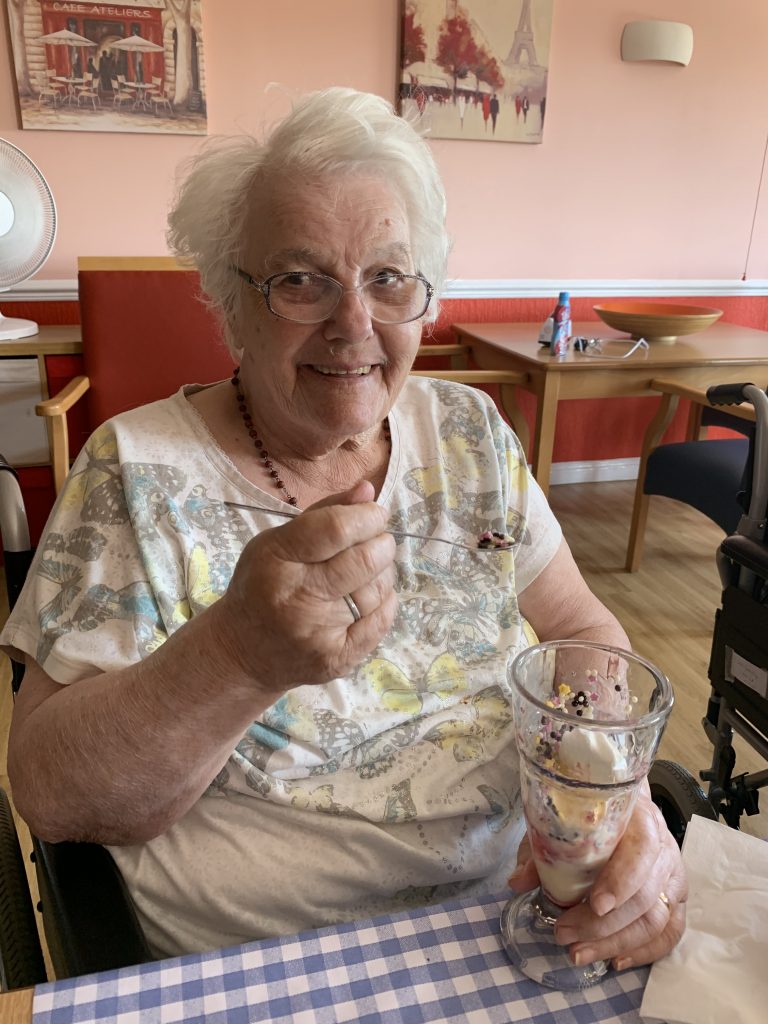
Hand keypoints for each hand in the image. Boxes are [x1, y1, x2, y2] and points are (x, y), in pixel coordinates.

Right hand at [216, 481, 396, 694]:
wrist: (243, 652)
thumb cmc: (263, 585)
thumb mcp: (277, 541)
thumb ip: (324, 513)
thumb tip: (368, 491)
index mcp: (277, 560)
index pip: (335, 529)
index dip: (366, 516)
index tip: (374, 513)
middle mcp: (297, 597)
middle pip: (364, 560)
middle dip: (382, 543)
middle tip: (378, 540)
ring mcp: (319, 633)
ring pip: (378, 589)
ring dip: (383, 572)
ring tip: (368, 570)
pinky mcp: (337, 658)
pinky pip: (382, 619)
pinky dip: (385, 601)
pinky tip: (370, 596)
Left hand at [508, 783, 686, 968]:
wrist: (620, 807)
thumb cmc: (589, 816)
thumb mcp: (560, 823)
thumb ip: (542, 850)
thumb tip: (518, 882)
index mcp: (640, 818)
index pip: (641, 851)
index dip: (621, 880)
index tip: (595, 904)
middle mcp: (663, 847)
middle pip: (644, 894)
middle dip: (603, 924)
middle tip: (565, 934)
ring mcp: (673, 874)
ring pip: (656, 919)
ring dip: (616, 943)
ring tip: (580, 953)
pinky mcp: (675, 898)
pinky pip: (669, 932)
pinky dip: (644, 952)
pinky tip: (615, 961)